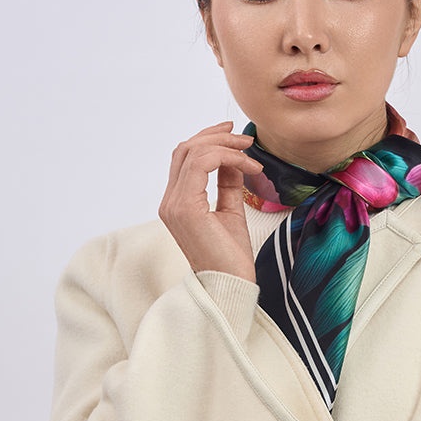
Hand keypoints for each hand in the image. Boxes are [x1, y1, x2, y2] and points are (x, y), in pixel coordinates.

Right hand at [158, 121, 261, 280]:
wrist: (231, 285)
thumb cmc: (231, 257)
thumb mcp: (231, 211)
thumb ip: (227, 183)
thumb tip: (234, 159)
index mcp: (177, 202)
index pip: (185, 158)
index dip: (209, 139)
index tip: (236, 136)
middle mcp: (170, 201)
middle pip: (186, 148)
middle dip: (217, 135)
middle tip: (245, 137)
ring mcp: (174, 204)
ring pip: (193, 151)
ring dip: (226, 144)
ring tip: (250, 150)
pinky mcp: (186, 207)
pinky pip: (203, 163)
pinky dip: (228, 157)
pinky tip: (249, 165)